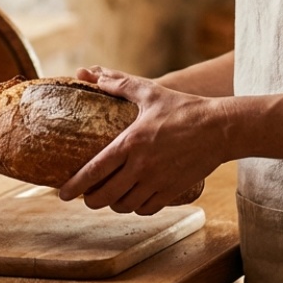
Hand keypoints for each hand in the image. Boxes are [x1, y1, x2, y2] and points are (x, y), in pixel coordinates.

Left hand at [58, 66, 228, 215]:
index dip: (75, 186)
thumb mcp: (149, 92)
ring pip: (124, 205)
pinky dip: (136, 207)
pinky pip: (146, 209)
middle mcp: (141, 166)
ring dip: (113, 203)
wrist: (221, 128)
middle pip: (104, 196)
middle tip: (86, 195)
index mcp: (131, 142)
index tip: (61, 193)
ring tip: (110, 194)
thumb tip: (90, 73)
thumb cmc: (183, 108)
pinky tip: (134, 198)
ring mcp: (157, 181)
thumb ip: (118, 84)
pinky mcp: (172, 191)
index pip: (94, 171)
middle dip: (90, 200)